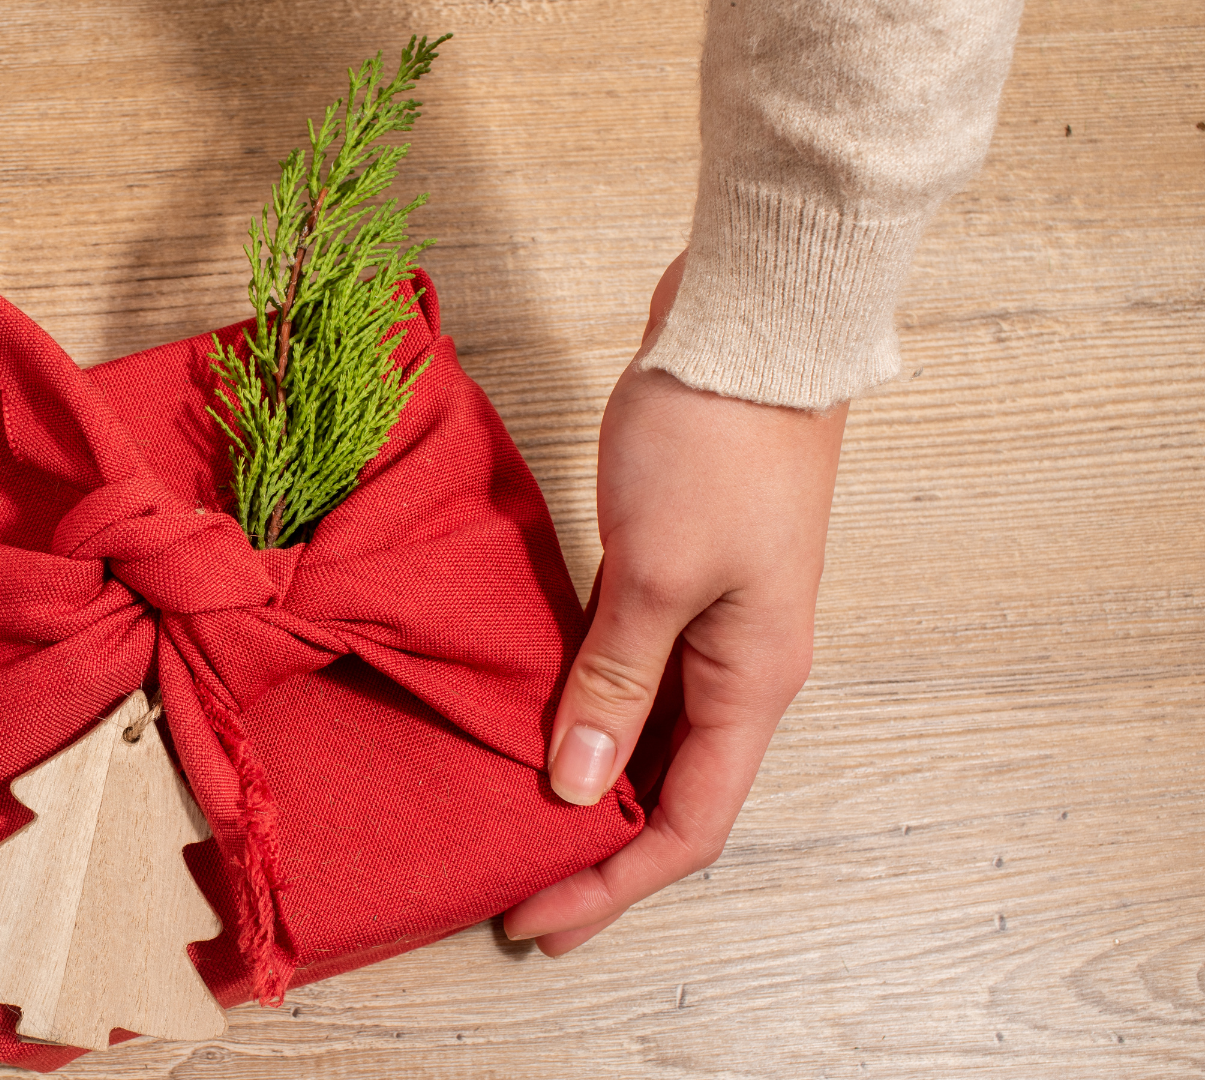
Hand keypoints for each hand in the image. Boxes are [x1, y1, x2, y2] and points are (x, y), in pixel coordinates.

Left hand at [502, 254, 848, 954]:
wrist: (751, 325)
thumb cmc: (714, 441)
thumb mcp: (655, 574)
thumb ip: (614, 685)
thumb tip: (574, 788)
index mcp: (753, 681)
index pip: (687, 824)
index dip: (612, 885)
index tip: (535, 920)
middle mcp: (740, 668)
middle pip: (669, 793)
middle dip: (596, 853)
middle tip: (514, 891)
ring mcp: (711, 623)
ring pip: (648, 740)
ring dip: (588, 787)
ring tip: (515, 826)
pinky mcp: (676, 581)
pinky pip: (631, 678)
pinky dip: (585, 715)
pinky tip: (531, 728)